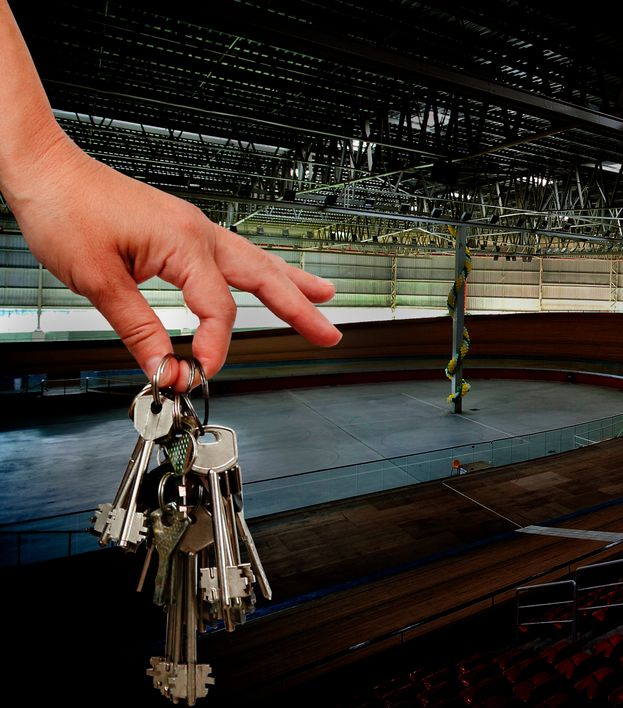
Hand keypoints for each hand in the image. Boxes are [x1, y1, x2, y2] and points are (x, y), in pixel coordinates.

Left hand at [8, 131, 341, 387]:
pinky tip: (269, 277)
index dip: (214, 347)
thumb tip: (163, 366)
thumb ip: (137, 329)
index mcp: (184, 243)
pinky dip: (260, 269)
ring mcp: (192, 227)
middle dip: (299, 308)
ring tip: (322, 297)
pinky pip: (233, 253)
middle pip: (264, 278)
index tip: (197, 373)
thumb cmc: (65, 209)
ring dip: (291, 283)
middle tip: (328, 332)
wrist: (44, 169)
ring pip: (256, 261)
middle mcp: (198, 232)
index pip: (218, 309)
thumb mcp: (97, 280)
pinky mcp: (180, 228)